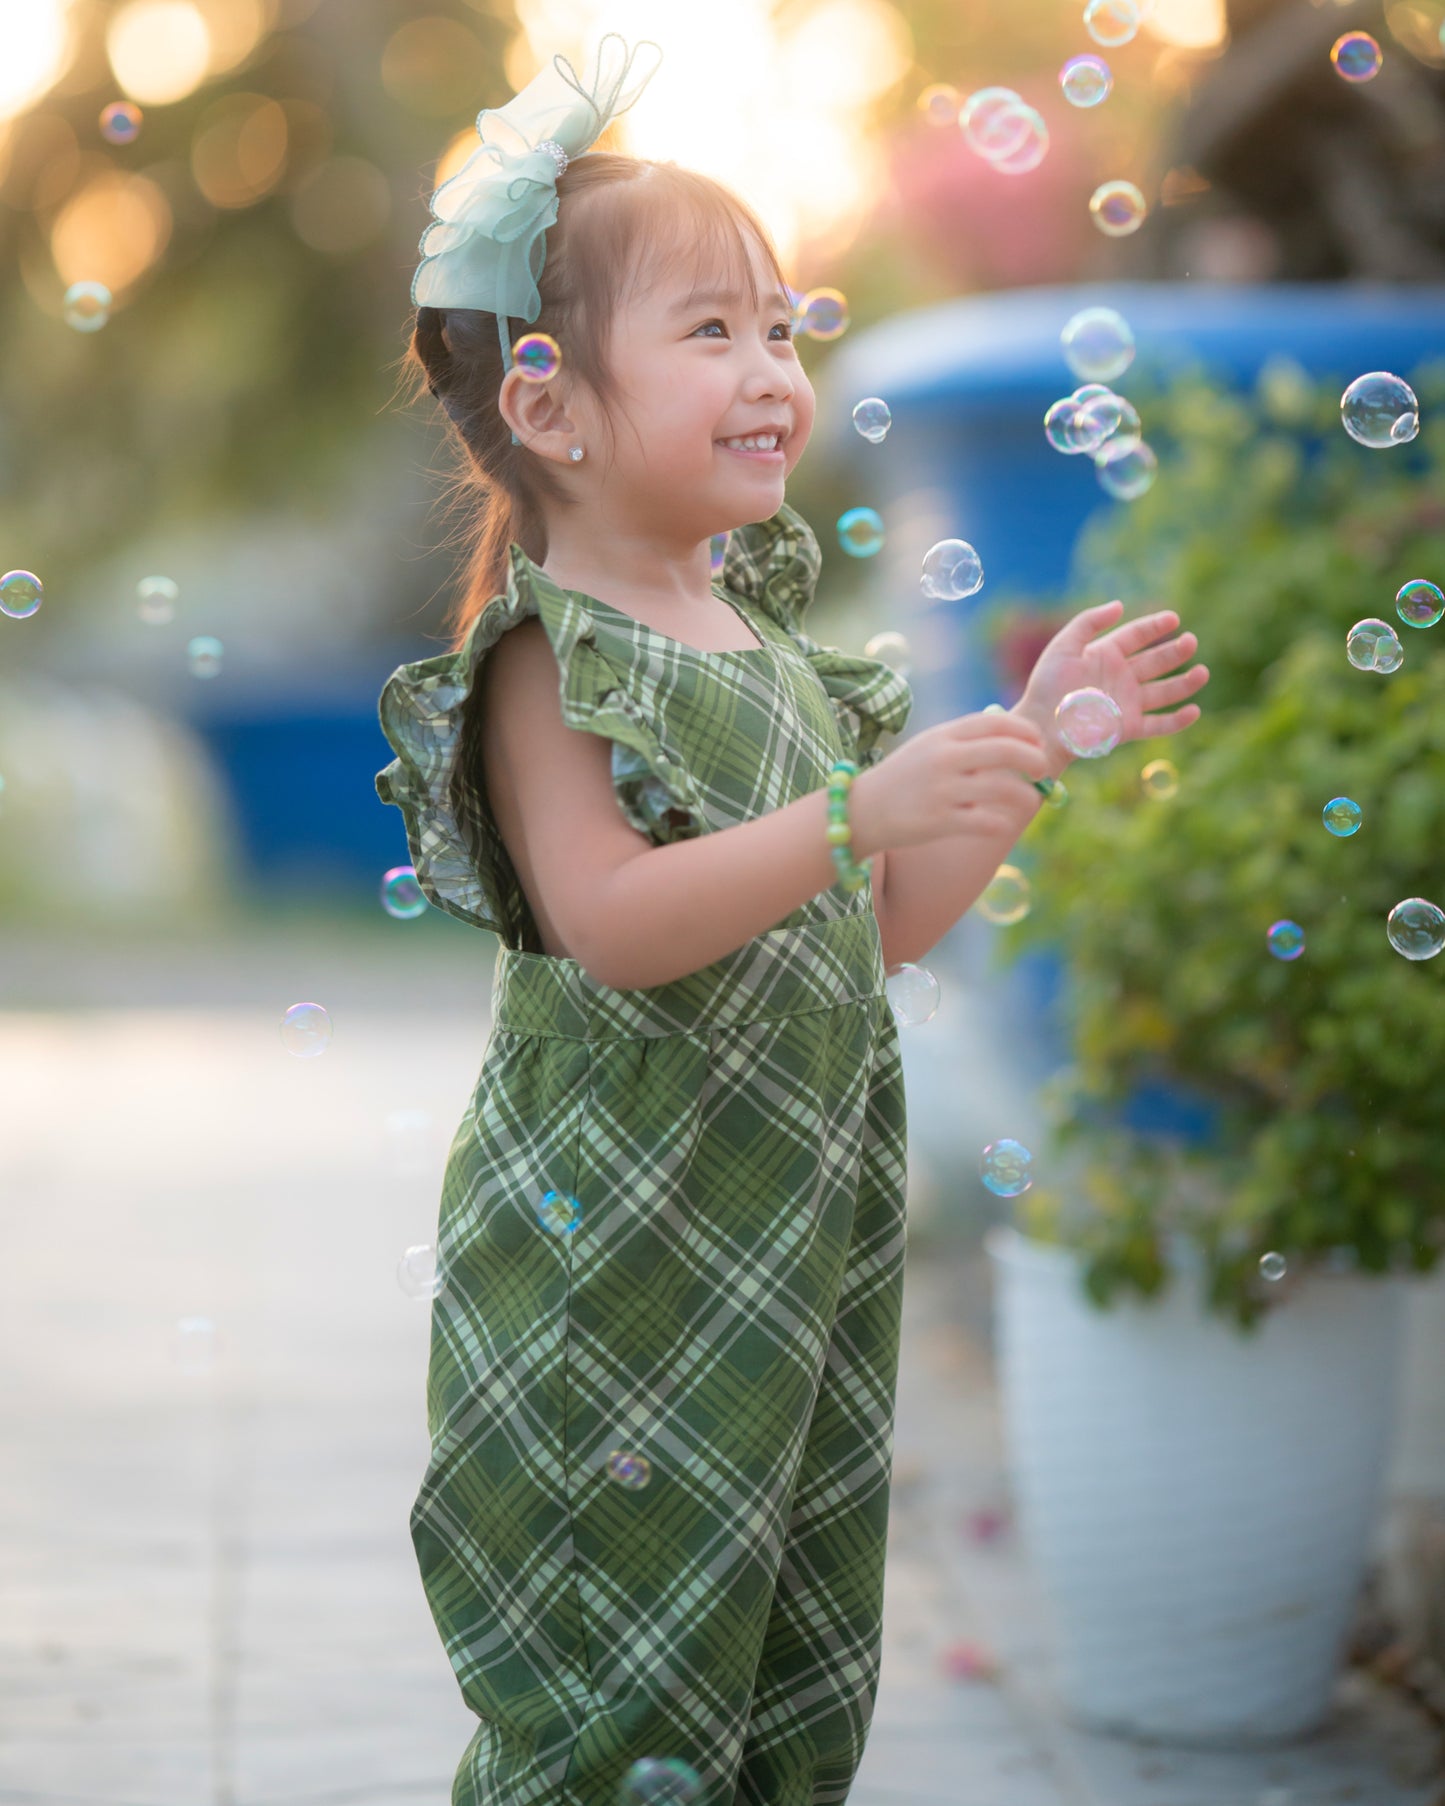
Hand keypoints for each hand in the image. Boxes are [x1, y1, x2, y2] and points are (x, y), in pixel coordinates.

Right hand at [849, 711, 1049, 856]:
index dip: (1025, 730)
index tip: (1037, 741)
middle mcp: (944, 758)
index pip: (995, 722)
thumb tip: (1013, 737)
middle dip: (1034, 759)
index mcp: (944, 736)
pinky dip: (1002, 823)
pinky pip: (985, 822)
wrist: (861, 811)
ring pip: (1002, 788)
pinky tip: (1003, 824)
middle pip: (1005, 750)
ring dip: (1026, 796)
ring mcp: (942, 790)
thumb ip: (965, 739)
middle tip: (1042, 769)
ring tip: (1030, 802)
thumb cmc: (904, 778)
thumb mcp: (929, 747)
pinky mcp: (939, 821)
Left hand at [1013, 600, 1209, 773]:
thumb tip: (1119, 605)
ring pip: (1163, 692)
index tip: (1173, 618)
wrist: (1040, 725)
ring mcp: (1126, 703)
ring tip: (1202, 673)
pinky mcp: (1127, 728)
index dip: (1154, 626)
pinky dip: (1177, 721)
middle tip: (1191, 642)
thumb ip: (1088, 623)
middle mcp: (1120, 678)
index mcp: (1105, 655)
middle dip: (1174, 652)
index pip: (1136, 636)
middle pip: (1155, 662)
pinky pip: (1157, 725)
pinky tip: (1194, 711)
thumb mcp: (1063, 646)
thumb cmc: (1047, 686)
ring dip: (1184, 683)